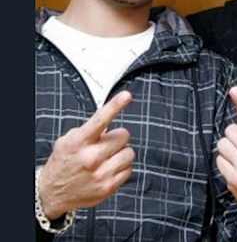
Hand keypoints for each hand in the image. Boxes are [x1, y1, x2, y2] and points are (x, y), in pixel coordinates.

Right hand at [38, 91, 134, 218]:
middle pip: (123, 135)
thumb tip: (106, 126)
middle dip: (116, 138)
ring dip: (121, 153)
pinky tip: (108, 170)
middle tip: (106, 144)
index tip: (126, 96)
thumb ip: (87, 130)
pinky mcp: (109, 186)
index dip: (115, 105)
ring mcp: (101, 173)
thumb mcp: (68, 141)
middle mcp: (91, 157)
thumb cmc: (62, 164)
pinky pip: (129, 169)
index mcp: (79, 142)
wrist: (52, 194)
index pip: (100, 119)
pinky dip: (121, 168)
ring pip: (129, 152)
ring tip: (107, 158)